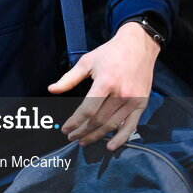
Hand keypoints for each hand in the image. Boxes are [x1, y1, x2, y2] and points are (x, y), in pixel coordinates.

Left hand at [48, 22, 159, 149]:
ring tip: (84, 141)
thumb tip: (51, 89)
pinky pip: (131, 126)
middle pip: (99, 120)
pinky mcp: (142, 103)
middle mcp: (121, 93)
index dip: (75, 122)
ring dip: (97, 136)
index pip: (88, 110)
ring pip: (112, 125)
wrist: (138, 46)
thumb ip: (69, 78)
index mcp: (106, 82)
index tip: (65, 129)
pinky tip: (110, 146)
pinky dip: (121, 138)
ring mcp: (133, 100)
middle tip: (72, 137)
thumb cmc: (110, 53)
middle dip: (83, 131)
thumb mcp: (87, 61)